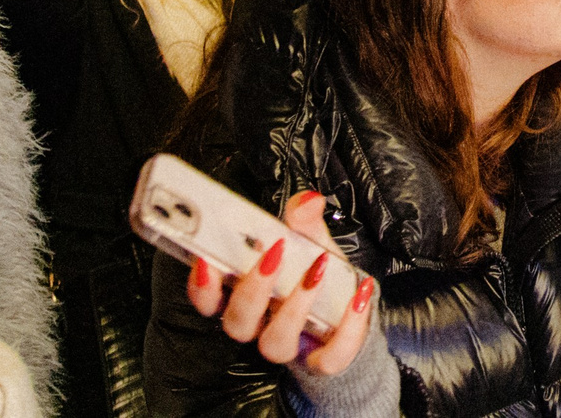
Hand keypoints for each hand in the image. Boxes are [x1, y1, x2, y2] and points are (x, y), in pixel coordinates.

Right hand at [184, 189, 376, 374]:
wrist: (346, 314)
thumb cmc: (315, 275)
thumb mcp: (310, 242)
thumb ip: (303, 222)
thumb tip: (308, 201)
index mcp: (247, 295)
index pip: (209, 300)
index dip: (202, 287)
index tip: (208, 261)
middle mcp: (261, 325)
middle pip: (238, 321)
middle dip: (253, 288)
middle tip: (274, 251)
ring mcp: (290, 345)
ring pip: (275, 342)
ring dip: (295, 306)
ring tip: (317, 270)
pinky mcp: (321, 360)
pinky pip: (328, 357)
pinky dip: (347, 328)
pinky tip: (358, 296)